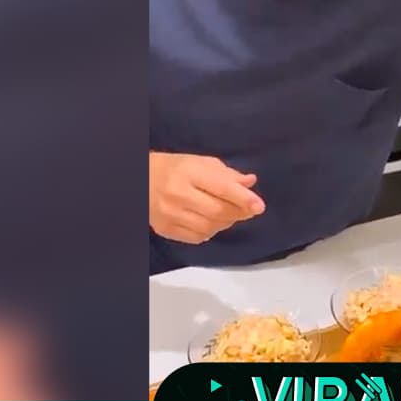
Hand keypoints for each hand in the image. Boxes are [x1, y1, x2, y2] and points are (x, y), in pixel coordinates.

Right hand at [149, 151, 265, 243]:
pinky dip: (211, 232)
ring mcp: (170, 214)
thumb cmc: (175, 169)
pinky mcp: (165, 229)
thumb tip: (250, 182)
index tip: (259, 205)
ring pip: (209, 227)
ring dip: (226, 223)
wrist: (141, 180)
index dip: (243, 198)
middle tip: (250, 210)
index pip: (221, 187)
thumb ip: (226, 174)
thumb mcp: (200, 163)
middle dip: (239, 212)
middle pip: (217, 211)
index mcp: (188, 172)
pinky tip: (212, 222)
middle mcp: (178, 194)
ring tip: (229, 214)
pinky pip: (197, 237)